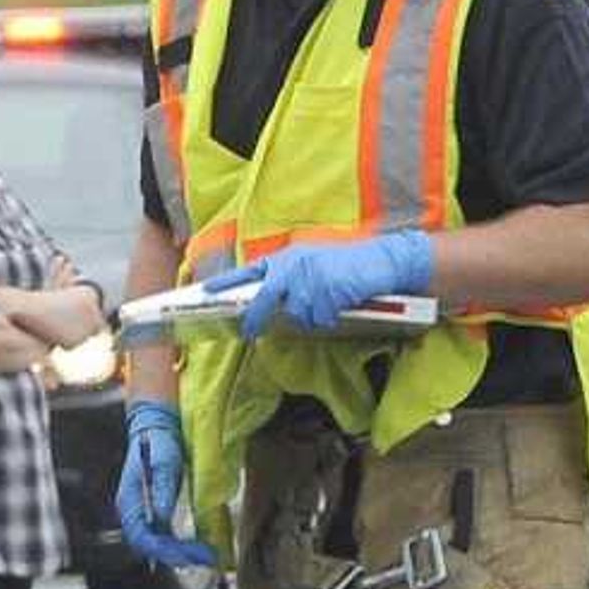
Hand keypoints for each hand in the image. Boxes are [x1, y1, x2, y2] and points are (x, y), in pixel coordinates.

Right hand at [115, 401, 218, 569]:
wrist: (158, 426)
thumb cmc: (160, 440)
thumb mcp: (165, 461)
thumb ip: (163, 488)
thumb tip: (163, 517)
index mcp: (130, 500)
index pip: (141, 536)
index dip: (164, 550)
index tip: (187, 555)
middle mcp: (132, 511)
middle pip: (150, 545)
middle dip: (178, 556)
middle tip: (207, 558)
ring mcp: (143, 512)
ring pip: (157, 543)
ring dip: (181, 553)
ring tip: (207, 556)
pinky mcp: (154, 510)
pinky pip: (164, 535)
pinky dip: (180, 545)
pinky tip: (197, 547)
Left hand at [200, 228, 434, 336]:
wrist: (382, 261)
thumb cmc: (348, 266)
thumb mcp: (313, 264)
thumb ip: (290, 280)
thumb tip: (269, 306)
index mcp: (288, 257)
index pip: (250, 271)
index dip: (227, 283)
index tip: (205, 293)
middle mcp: (295, 265)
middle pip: (264, 298)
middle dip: (256, 317)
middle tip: (250, 331)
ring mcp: (310, 277)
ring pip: (296, 314)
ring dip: (310, 317)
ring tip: (326, 306)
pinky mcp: (327, 291)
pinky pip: (318, 317)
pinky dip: (328, 317)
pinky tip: (339, 306)